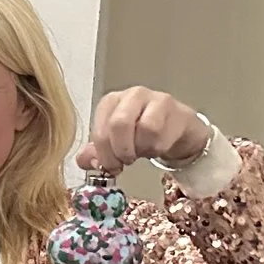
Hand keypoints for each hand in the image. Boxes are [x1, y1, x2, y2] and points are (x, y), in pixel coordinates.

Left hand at [79, 87, 210, 173]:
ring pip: (146, 129)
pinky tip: (157, 147)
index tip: (111, 166)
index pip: (99, 131)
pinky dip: (158, 148)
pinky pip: (165, 135)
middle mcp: (132, 96)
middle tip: (127, 161)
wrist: (177, 131)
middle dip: (122, 150)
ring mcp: (156, 100)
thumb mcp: (114, 143)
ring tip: (143, 150)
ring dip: (143, 149)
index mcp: (110, 102)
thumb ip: (95, 153)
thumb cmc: (141, 134)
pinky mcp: (177, 110)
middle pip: (120, 124)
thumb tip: (85, 162)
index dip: (104, 155)